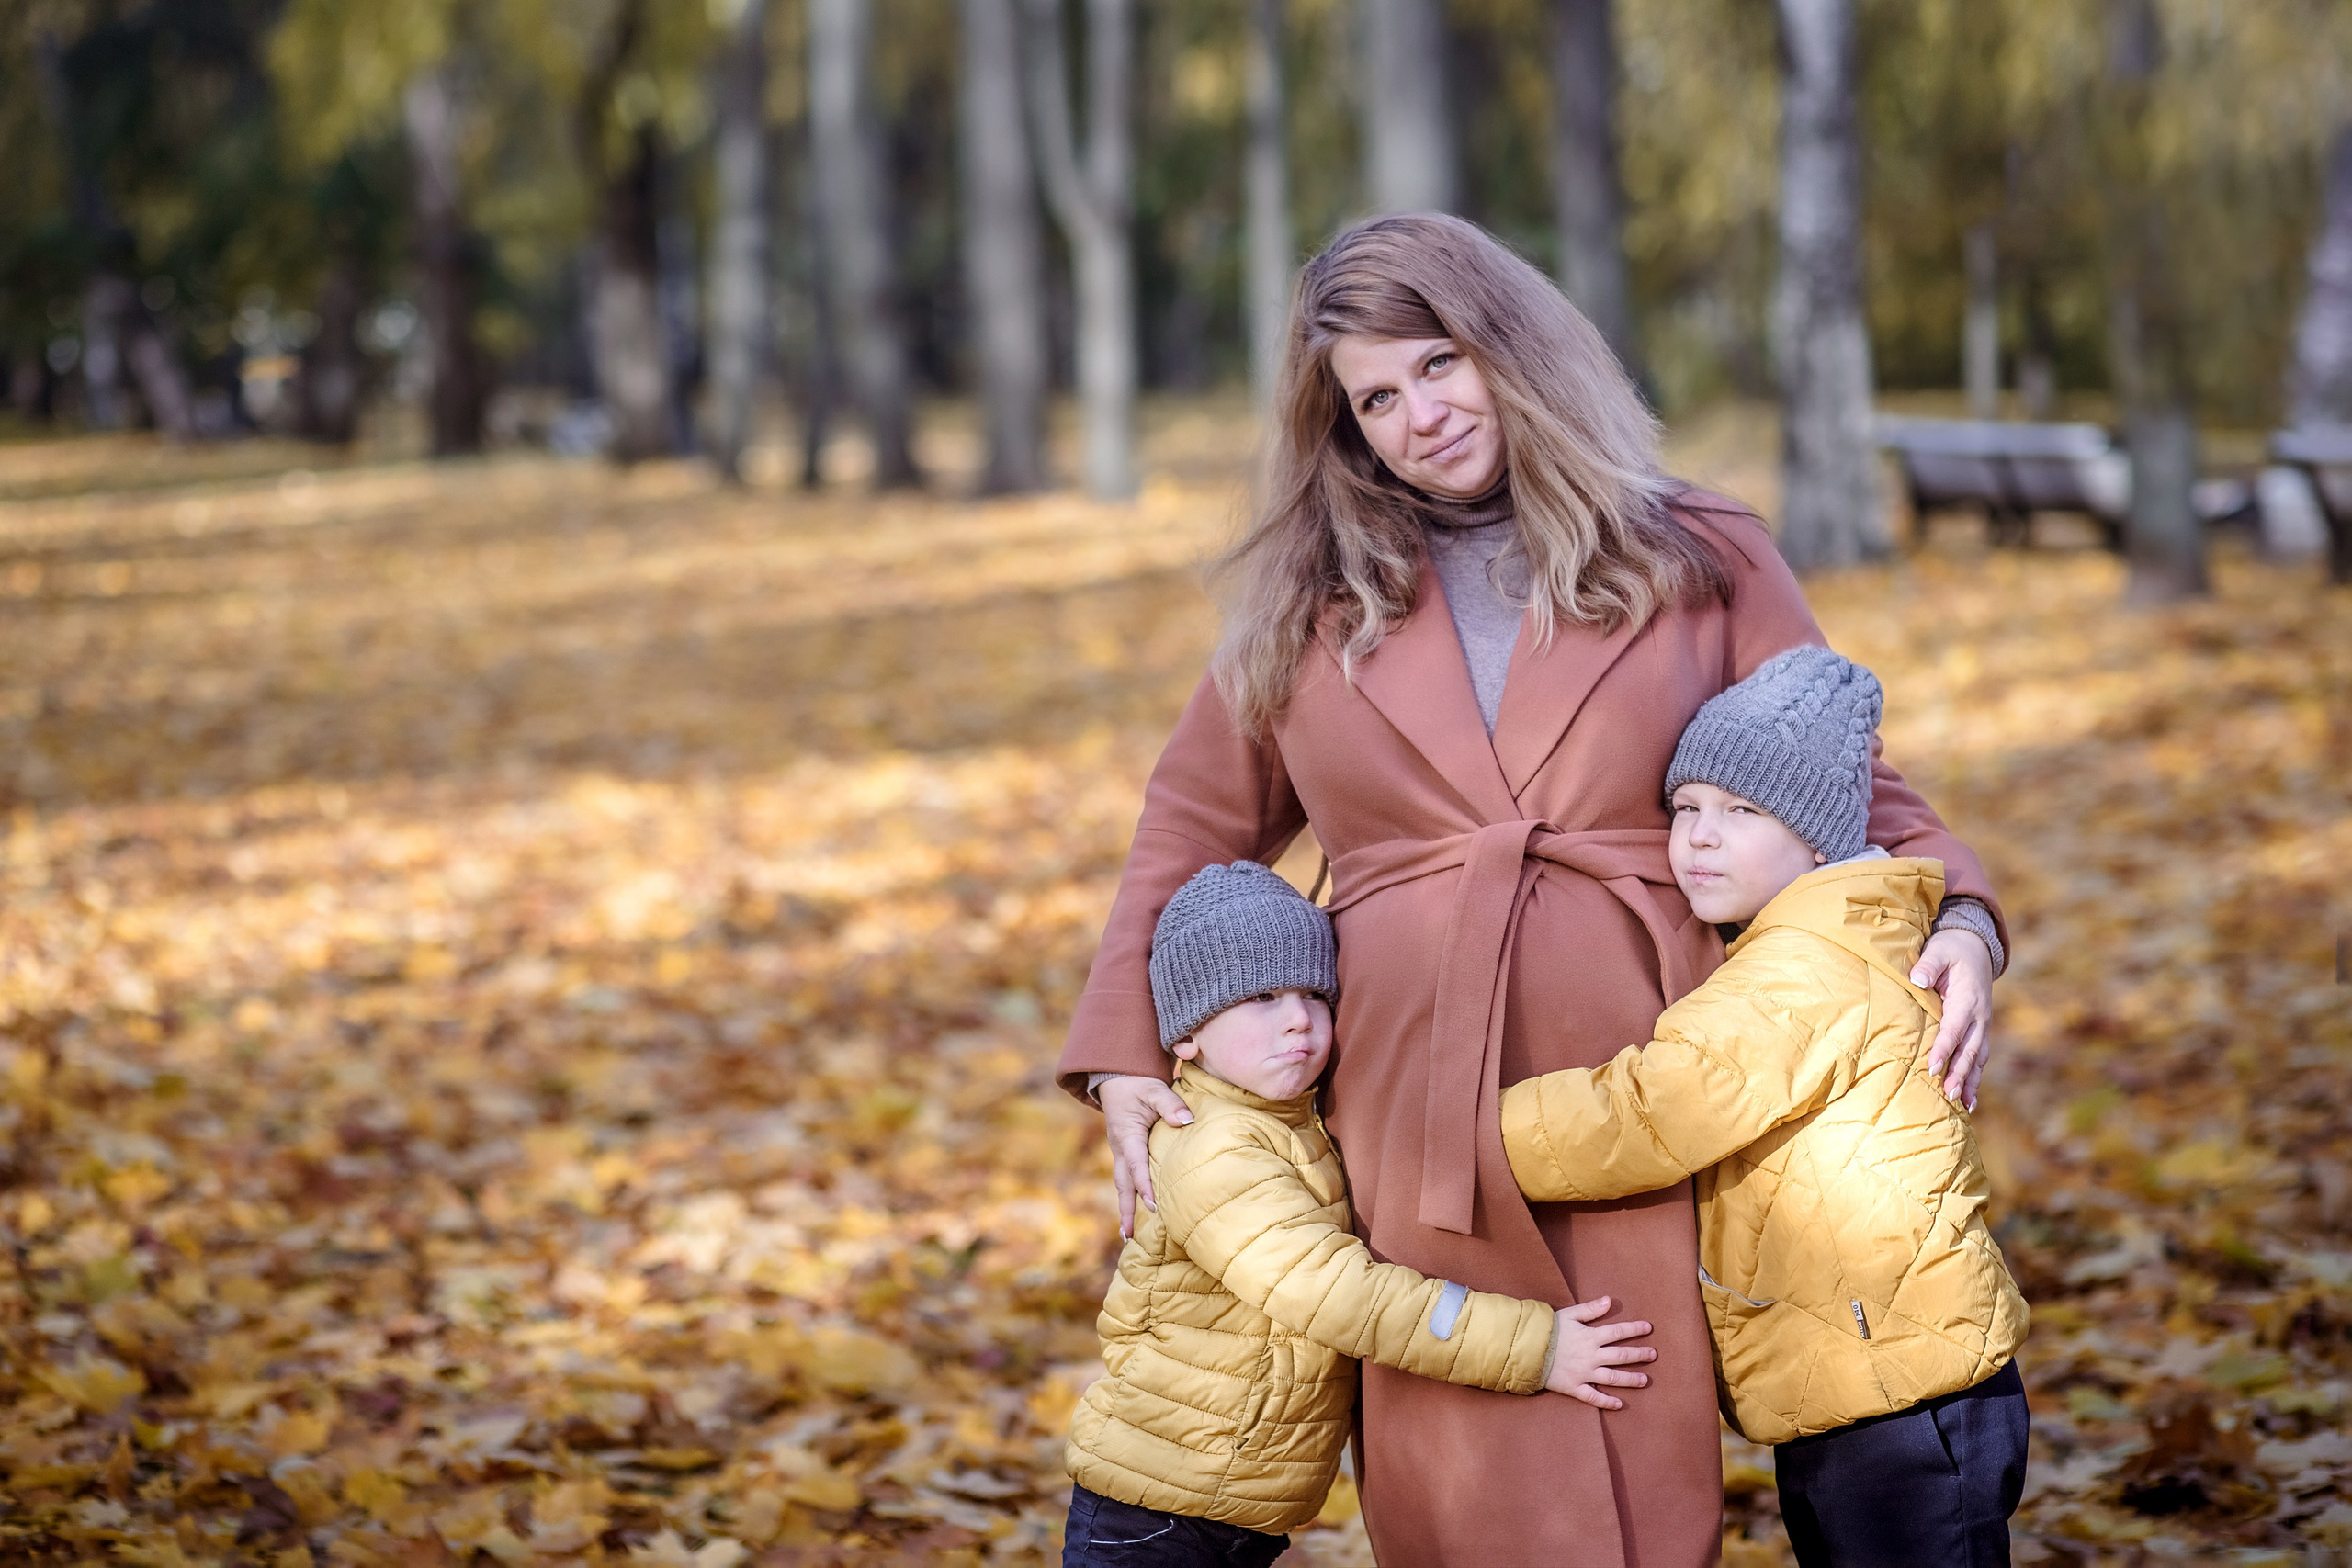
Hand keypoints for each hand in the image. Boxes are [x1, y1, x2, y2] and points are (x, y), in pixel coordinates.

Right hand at [1096, 1074, 1191, 1238]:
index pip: (1136, 1166)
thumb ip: (1170, 1104)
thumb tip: (1186, 1120)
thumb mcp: (1154, 1088)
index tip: (1152, 1206)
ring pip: (1122, 1183)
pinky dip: (1129, 1195)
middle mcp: (1120, 1147)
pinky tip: (1135, 1211)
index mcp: (1127, 1135)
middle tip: (1128, 1236)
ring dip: (1125, 1207)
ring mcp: (1120, 1150)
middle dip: (1126, 1209)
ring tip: (1127, 1234)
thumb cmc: (1137, 1082)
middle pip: (1123, 1184)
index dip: (1144, 1186)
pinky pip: (1126, 1177)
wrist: (1116, 1075)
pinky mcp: (1125, 1150)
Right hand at [1544, 1296, 1654, 1409]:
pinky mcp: (1575, 1387)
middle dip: (1639, 1355)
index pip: (1618, 1332)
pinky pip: (1594, 1397)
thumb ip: (1590, 1309)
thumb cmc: (1547, 1330)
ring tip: (1645, 1380)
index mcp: (1590, 1337)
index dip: (1634, 1329)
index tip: (1648, 1328)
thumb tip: (1608, 1300)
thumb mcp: (1568, 1315)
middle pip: (1621, 1356)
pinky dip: (1607, 1402)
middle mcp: (1591, 1356)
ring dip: (1630, 1379)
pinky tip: (1619, 1405)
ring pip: (1613, 1378)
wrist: (1526, 1350)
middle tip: (1653, 1355)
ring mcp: (1584, 1374)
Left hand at [1914, 928, 1993, 1109]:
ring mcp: (1983, 1025)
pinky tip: (1970, 1100)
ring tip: (1962, 1105)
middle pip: (1969, 1049)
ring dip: (1970, 1081)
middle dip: (1959, 1074)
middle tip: (1948, 1095)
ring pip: (1977, 1058)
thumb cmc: (1952, 949)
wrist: (1977, 947)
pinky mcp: (1981, 1030)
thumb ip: (1927, 965)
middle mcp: (1979, 1016)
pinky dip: (1975, 1078)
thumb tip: (1918, 980)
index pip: (1952, 1028)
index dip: (1943, 1049)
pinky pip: (1979, 1057)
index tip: (1933, 1068)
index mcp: (1967, 998)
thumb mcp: (1939, 950)